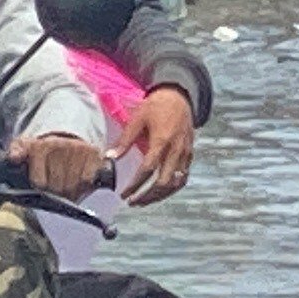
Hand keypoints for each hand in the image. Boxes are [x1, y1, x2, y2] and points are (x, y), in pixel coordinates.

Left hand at [10, 132, 108, 198]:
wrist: (68, 135)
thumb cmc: (43, 148)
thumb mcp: (24, 147)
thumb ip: (15, 152)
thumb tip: (14, 157)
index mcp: (41, 146)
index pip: (39, 182)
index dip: (40, 187)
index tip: (41, 184)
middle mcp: (61, 145)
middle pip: (57, 187)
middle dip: (55, 192)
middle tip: (55, 188)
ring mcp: (79, 149)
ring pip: (72, 186)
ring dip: (69, 191)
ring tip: (66, 185)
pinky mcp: (94, 154)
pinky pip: (87, 180)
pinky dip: (83, 185)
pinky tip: (78, 180)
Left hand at [115, 86, 193, 206]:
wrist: (179, 96)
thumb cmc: (157, 106)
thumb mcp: (137, 119)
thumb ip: (124, 140)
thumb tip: (109, 157)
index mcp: (162, 140)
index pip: (148, 170)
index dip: (135, 185)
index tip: (124, 194)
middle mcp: (176, 150)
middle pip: (163, 182)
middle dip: (147, 196)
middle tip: (133, 201)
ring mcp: (185, 153)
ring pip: (176, 183)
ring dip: (160, 195)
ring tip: (145, 200)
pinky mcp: (189, 154)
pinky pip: (183, 177)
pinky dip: (172, 187)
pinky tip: (160, 191)